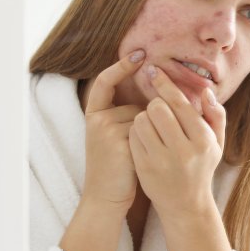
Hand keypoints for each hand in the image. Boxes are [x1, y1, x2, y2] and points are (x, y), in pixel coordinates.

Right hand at [82, 49, 145, 211]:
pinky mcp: (120, 144)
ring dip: (153, 133)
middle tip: (144, 141)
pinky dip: (155, 141)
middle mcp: (97, 120)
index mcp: (93, 115)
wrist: (107, 196)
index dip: (121, 66)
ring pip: (145, 118)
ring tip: (140, 154)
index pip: (105, 82)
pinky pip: (149, 131)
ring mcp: (107, 132)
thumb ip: (126, 114)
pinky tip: (145, 157)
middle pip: (136, 105)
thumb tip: (156, 91)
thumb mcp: (116, 134)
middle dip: (149, 120)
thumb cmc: (118, 164)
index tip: (140, 53)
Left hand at [128, 65, 225, 218]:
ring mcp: (161, 160)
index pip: (180, 104)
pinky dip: (136, 131)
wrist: (185, 204)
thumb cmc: (202, 167)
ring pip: (141, 120)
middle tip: (158, 107)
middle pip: (157, 108)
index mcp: (203, 141)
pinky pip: (133, 136)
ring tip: (152, 124)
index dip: (164, 84)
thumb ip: (216, 115)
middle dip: (154, 102)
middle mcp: (183, 151)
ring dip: (143, 117)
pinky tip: (145, 137)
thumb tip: (206, 91)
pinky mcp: (144, 167)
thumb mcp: (217, 143)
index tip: (153, 70)